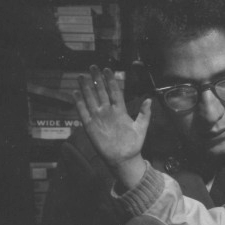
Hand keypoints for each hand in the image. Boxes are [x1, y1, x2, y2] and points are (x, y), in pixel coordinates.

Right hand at [74, 65, 150, 185]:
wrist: (124, 158)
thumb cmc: (134, 144)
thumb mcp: (142, 128)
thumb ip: (145, 114)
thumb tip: (149, 99)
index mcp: (120, 110)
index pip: (114, 92)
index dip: (111, 81)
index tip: (107, 69)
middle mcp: (108, 112)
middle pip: (101, 92)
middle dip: (97, 79)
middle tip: (92, 66)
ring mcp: (99, 118)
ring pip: (91, 99)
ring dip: (86, 88)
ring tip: (82, 76)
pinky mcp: (91, 127)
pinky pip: (83, 113)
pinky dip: (79, 103)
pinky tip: (75, 93)